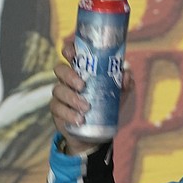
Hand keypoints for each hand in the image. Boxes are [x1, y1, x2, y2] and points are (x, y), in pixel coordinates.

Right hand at [49, 35, 134, 153]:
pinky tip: (79, 119)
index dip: (68, 50)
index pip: (70, 54)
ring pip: (58, 89)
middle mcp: (68, 79)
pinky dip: (68, 113)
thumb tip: (125, 74)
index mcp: (82, 70)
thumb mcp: (120, 94)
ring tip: (86, 108)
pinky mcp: (57, 110)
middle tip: (82, 86)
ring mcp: (61, 94)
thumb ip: (126, 82)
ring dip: (72, 98)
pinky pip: (57, 108)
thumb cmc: (107, 105)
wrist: (97, 132)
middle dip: (69, 76)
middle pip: (60, 69)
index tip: (72, 53)